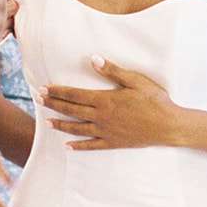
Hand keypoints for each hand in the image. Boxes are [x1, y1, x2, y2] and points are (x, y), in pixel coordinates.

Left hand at [43, 57, 177, 149]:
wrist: (168, 126)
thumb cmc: (155, 100)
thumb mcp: (136, 80)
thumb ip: (113, 71)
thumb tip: (93, 59)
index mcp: (105, 100)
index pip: (75, 94)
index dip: (58, 91)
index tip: (44, 88)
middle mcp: (102, 117)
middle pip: (72, 110)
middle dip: (53, 104)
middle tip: (38, 99)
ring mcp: (106, 131)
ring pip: (78, 128)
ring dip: (61, 124)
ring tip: (47, 122)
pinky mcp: (113, 142)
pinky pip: (92, 145)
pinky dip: (78, 146)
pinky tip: (67, 146)